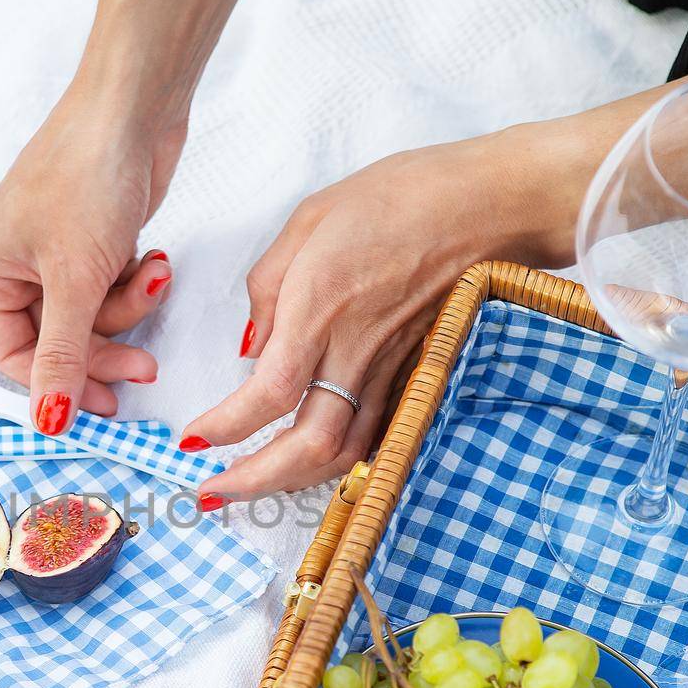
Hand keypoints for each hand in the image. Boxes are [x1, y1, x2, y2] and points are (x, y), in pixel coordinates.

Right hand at [0, 89, 185, 432]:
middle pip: (58, 343)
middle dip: (106, 349)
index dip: (58, 387)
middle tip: (145, 367)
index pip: (14, 357)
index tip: (104, 406)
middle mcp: (13, 265)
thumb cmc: (88, 175)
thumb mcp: (74, 280)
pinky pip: (112, 291)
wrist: (136, 108)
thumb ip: (62, 357)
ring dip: (129, 308)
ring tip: (154, 275)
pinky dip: (137, 283)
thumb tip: (46, 422)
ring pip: (93, 320)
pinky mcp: (92, 243)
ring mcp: (54, 254)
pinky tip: (155, 258)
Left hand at [181, 129, 569, 502]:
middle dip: (255, 481)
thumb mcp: (311, 217)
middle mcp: (355, 347)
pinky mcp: (414, 372)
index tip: (193, 439)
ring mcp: (391, 366)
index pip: (266, 393)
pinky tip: (313, 463)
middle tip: (214, 492)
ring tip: (255, 485)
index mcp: (320, 305)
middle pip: (309, 445)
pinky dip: (340, 461)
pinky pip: (376, 434)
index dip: (225, 428)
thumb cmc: (403, 195)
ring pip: (346, 452)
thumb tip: (250, 347)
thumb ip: (268, 284)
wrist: (494, 201)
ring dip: (295, 481)